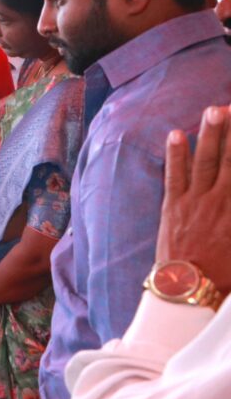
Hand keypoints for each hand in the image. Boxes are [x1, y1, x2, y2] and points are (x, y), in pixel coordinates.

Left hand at [158, 105, 230, 294]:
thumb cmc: (226, 272)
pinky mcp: (174, 205)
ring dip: (211, 134)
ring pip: (206, 161)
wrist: (191, 288)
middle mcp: (224, 200)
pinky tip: (177, 133)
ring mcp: (197, 201)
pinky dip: (176, 153)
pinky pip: (175, 174)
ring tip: (213, 110)